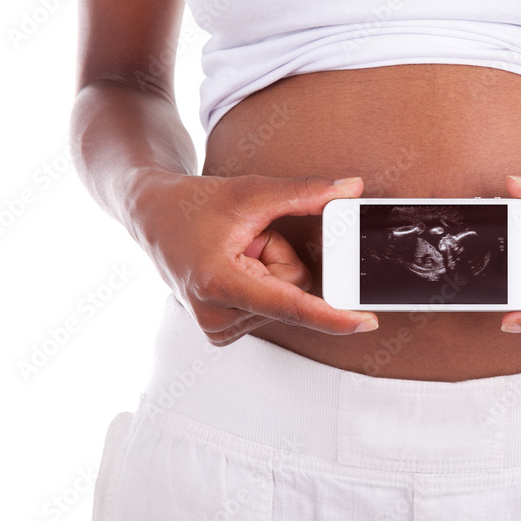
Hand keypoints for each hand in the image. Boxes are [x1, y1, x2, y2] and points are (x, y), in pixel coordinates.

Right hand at [129, 170, 378, 345]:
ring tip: (235, 252)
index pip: (291, 304)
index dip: (333, 315)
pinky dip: (260, 285)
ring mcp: (217, 327)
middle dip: (281, 260)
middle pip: (293, 291)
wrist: (154, 217)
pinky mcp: (221, 332)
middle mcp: (216, 315)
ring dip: (268, 271)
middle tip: (247, 240)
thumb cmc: (196, 204)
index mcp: (221, 283)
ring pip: (283, 300)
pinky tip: (234, 268)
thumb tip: (353, 188)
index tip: (366, 322)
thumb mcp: (253, 191)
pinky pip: (270, 309)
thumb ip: (307, 192)